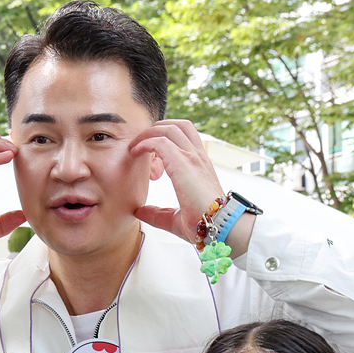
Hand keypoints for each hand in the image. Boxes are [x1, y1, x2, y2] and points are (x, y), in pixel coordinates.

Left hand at [130, 119, 226, 243]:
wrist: (218, 227)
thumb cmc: (203, 224)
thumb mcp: (175, 218)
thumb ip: (157, 213)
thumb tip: (139, 212)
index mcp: (199, 166)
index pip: (184, 137)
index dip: (164, 139)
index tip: (149, 157)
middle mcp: (198, 157)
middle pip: (177, 126)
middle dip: (155, 130)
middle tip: (139, 145)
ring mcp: (192, 158)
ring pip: (169, 128)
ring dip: (148, 134)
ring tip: (135, 147)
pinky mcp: (183, 163)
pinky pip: (161, 141)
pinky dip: (146, 143)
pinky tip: (136, 152)